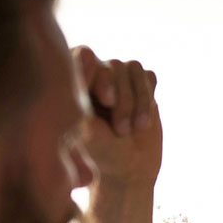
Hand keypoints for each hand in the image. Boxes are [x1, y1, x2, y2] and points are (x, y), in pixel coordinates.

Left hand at [72, 46, 162, 186]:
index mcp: (73, 81)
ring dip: (137, 102)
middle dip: (123, 100)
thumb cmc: (101, 152)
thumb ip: (81, 88)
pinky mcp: (141, 86)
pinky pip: (149, 76)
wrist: (129, 170)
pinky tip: (142, 121)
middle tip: (121, 130)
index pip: (84, 55)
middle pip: (113, 65)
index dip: (99, 75)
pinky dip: (147, 99)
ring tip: (133, 129)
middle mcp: (94, 74)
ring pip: (133, 69)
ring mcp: (119, 79)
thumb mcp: (85, 124)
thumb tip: (86, 52)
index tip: (106, 102)